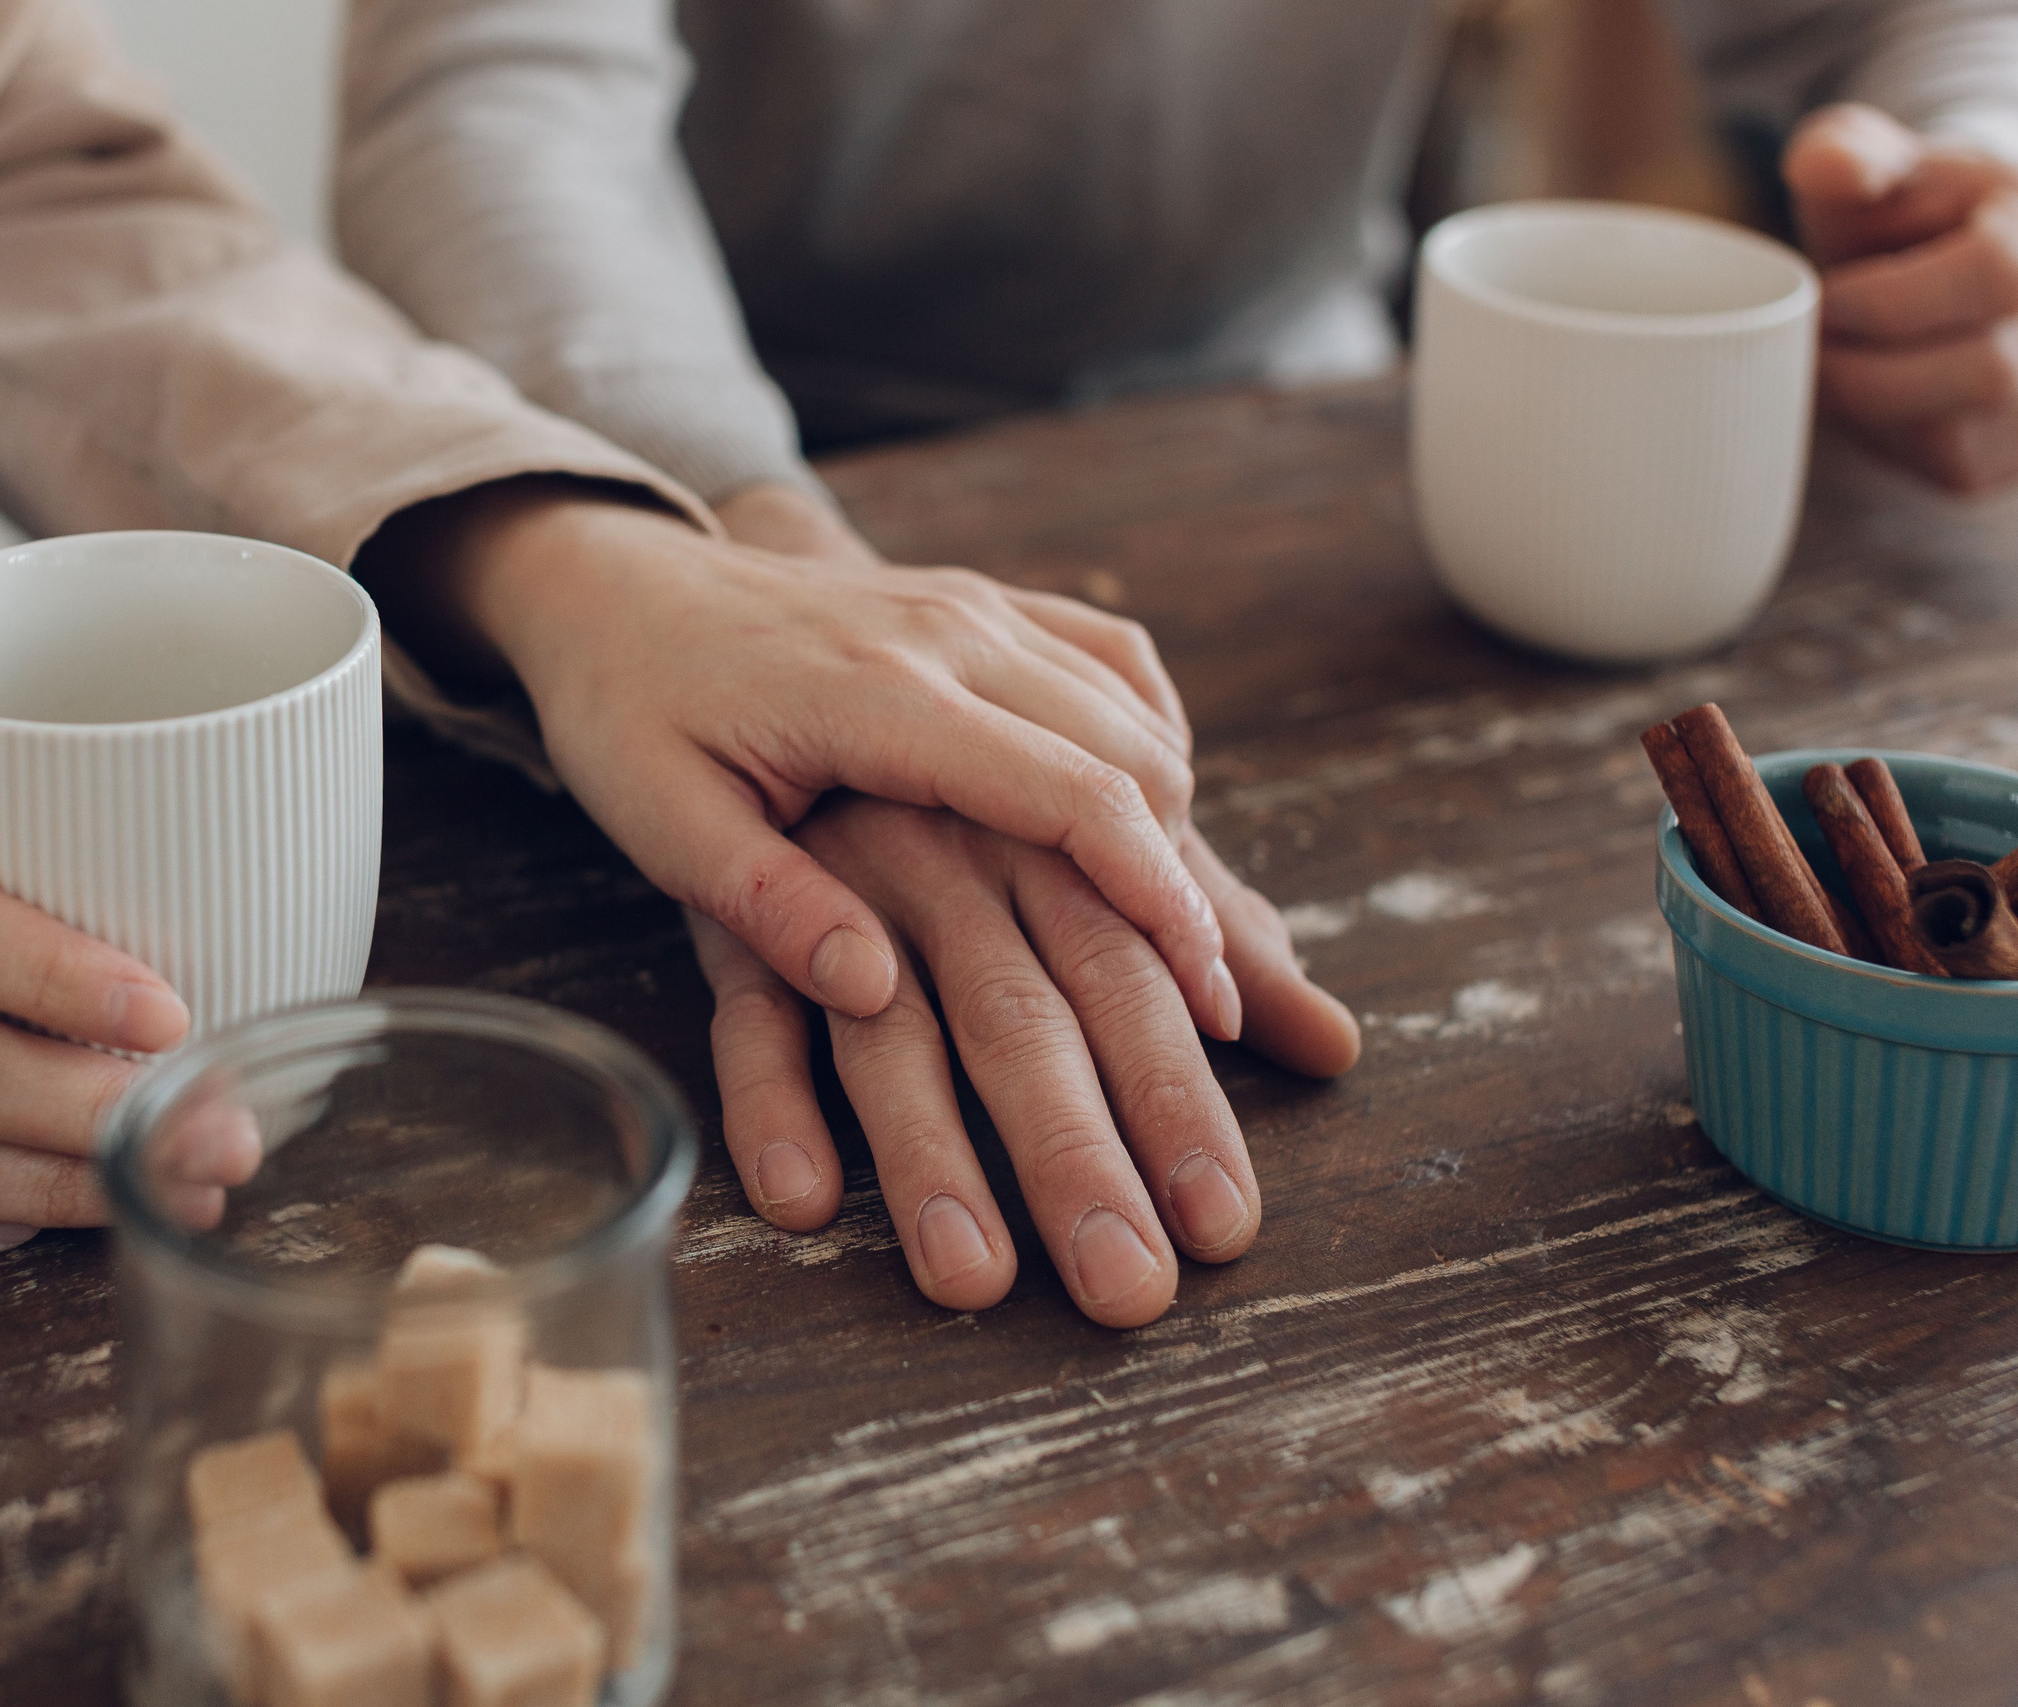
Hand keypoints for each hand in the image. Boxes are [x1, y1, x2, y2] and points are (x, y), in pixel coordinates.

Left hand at [365, 481, 1234, 1039]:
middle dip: (1191, 882)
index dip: (1155, 898)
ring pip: (1136, 708)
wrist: (616, 584)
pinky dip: (1150, 740)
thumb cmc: (630, 714)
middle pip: (1134, 751)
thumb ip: (769, 906)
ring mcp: (974, 605)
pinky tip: (1145, 820)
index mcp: (882, 694)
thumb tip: (875, 991)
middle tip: (1218, 1001)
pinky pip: (1110, 659)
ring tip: (1189, 937)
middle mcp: (952, 632)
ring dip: (1175, 819)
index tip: (1207, 997)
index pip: (1071, 793)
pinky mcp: (980, 601)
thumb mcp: (662, 825)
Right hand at [690, 797, 1358, 1326]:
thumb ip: (1201, 938)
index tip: (1222, 1220)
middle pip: (1022, 1019)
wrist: (770, 676)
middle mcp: (952, 861)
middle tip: (1128, 1289)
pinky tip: (801, 1198)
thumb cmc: (958, 786)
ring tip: (972, 1279)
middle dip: (1077, 1157)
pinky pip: (750, 1016)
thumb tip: (1331, 1043)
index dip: (1177, 1100)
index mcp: (1046, 843)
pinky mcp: (738, 923)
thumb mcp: (1078, 851)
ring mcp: (840, 893)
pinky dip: (771, 1101)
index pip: (1130, 981)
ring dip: (927, 1155)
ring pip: (889, 1032)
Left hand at [1786, 103, 2017, 490]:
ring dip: (1873, 401)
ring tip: (1840, 358)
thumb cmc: (1903, 215)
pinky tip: (1877, 390)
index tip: (1828, 297)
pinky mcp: (2006, 456)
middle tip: (1818, 340)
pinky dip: (1887, 434)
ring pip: (1957, 432)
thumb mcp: (1878, 168)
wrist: (1946, 278)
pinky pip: (1943, 463)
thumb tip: (1826, 165)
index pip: (1997, 272)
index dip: (1891, 297)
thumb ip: (1848, 155)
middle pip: (1987, 373)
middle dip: (1872, 364)